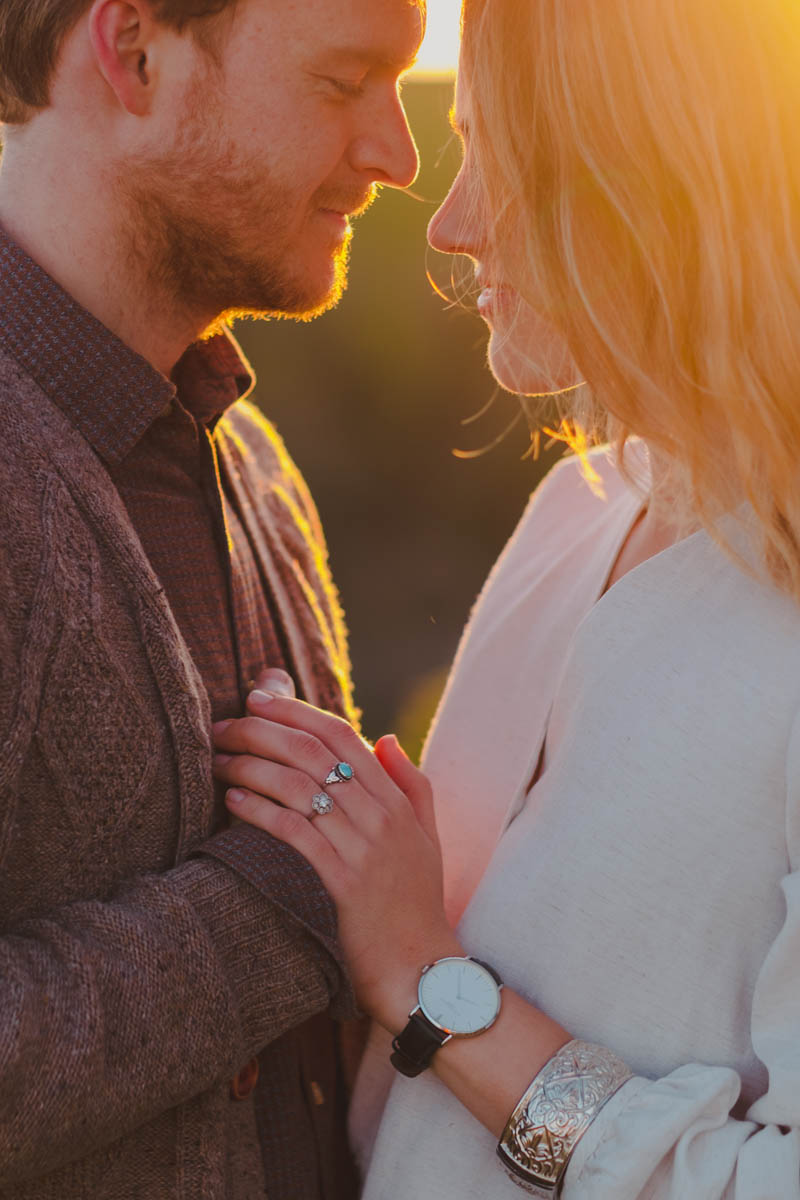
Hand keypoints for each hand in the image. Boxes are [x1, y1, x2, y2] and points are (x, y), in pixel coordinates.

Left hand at [212, 687, 461, 1030]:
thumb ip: (411, 783)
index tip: (259, 697)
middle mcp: (380, 815)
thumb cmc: (418, 902)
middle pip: (313, 752)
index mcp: (396, 798)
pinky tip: (234, 799)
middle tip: (224, 724)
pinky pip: (295, 832)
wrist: (423, 968)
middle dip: (263, 730)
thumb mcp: (426, 835)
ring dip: (252, 765)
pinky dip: (261, 810)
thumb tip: (386, 737)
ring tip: (218, 759)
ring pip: (299, 786)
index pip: (343, 735)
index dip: (298, 710)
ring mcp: (363, 847)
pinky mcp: (343, 881)